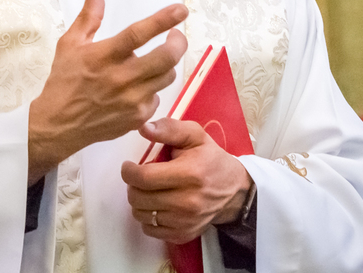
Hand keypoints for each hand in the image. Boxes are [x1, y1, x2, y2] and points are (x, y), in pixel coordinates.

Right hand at [28, 0, 187, 182]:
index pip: (139, 34)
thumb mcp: (70, 44)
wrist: (57, 126)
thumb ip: (89, 16)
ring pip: (167, 76)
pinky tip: (139, 87)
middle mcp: (121, 78)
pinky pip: (158, 97)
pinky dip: (153, 88)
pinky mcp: (137, 118)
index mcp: (104, 56)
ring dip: (166, 64)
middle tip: (175, 35)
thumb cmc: (64, 81)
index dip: (163, 20)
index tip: (181, 9)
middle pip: (166, 57)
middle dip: (178, 42)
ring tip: (155, 60)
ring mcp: (132, 100)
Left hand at [120, 118, 252, 243]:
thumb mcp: (196, 136)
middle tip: (141, 178)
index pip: (144, 177)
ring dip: (139, 202)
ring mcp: (185, 221)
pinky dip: (148, 218)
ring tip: (149, 191)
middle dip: (133, 186)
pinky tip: (158, 205)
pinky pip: (150, 230)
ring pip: (141, 215)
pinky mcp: (183, 234)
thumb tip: (143, 128)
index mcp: (190, 173)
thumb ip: (170, 129)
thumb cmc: (211, 160)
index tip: (129, 166)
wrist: (234, 191)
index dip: (129, 171)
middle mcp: (187, 201)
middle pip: (139, 198)